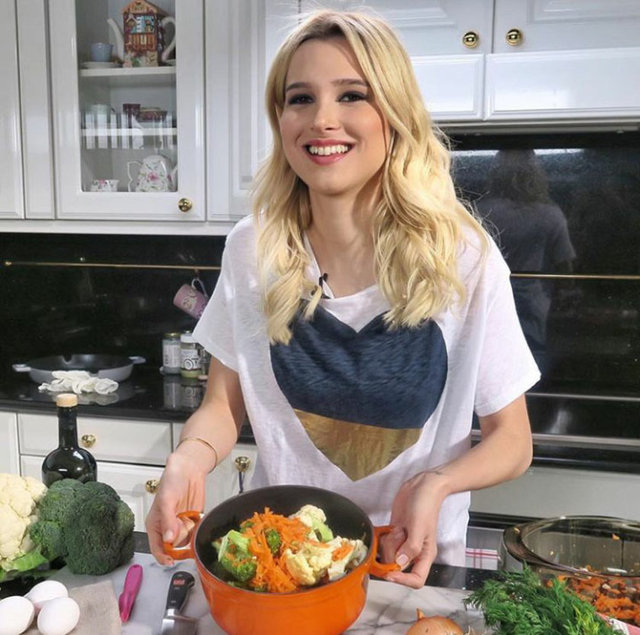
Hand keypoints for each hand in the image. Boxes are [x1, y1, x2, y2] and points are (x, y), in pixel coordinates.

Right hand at [145, 452, 207, 564]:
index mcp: (155, 524)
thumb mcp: (167, 500)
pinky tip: (196, 519)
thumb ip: (167, 521)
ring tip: (189, 519)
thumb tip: (168, 540)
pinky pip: (195, 533)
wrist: (189, 469)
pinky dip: (197, 530)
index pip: (156, 548)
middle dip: (180, 543)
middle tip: (183, 528)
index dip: (163, 557)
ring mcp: (180, 525)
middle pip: (173, 547)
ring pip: (185, 541)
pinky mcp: (192, 521)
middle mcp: (167, 527)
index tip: (171, 561)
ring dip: (190, 536)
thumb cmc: (172, 481)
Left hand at [379, 471, 447, 587]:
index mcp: (425, 554)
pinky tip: (386, 529)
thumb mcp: (419, 527)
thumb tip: (399, 563)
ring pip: (388, 554)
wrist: (422, 486)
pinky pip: (384, 542)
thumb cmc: (425, 505)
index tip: (389, 572)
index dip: (403, 580)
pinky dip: (381, 538)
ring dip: (387, 543)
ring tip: (394, 529)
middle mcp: (413, 551)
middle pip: (397, 567)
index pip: (416, 579)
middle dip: (390, 555)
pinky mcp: (395, 532)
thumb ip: (411, 547)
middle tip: (394, 538)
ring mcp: (403, 541)